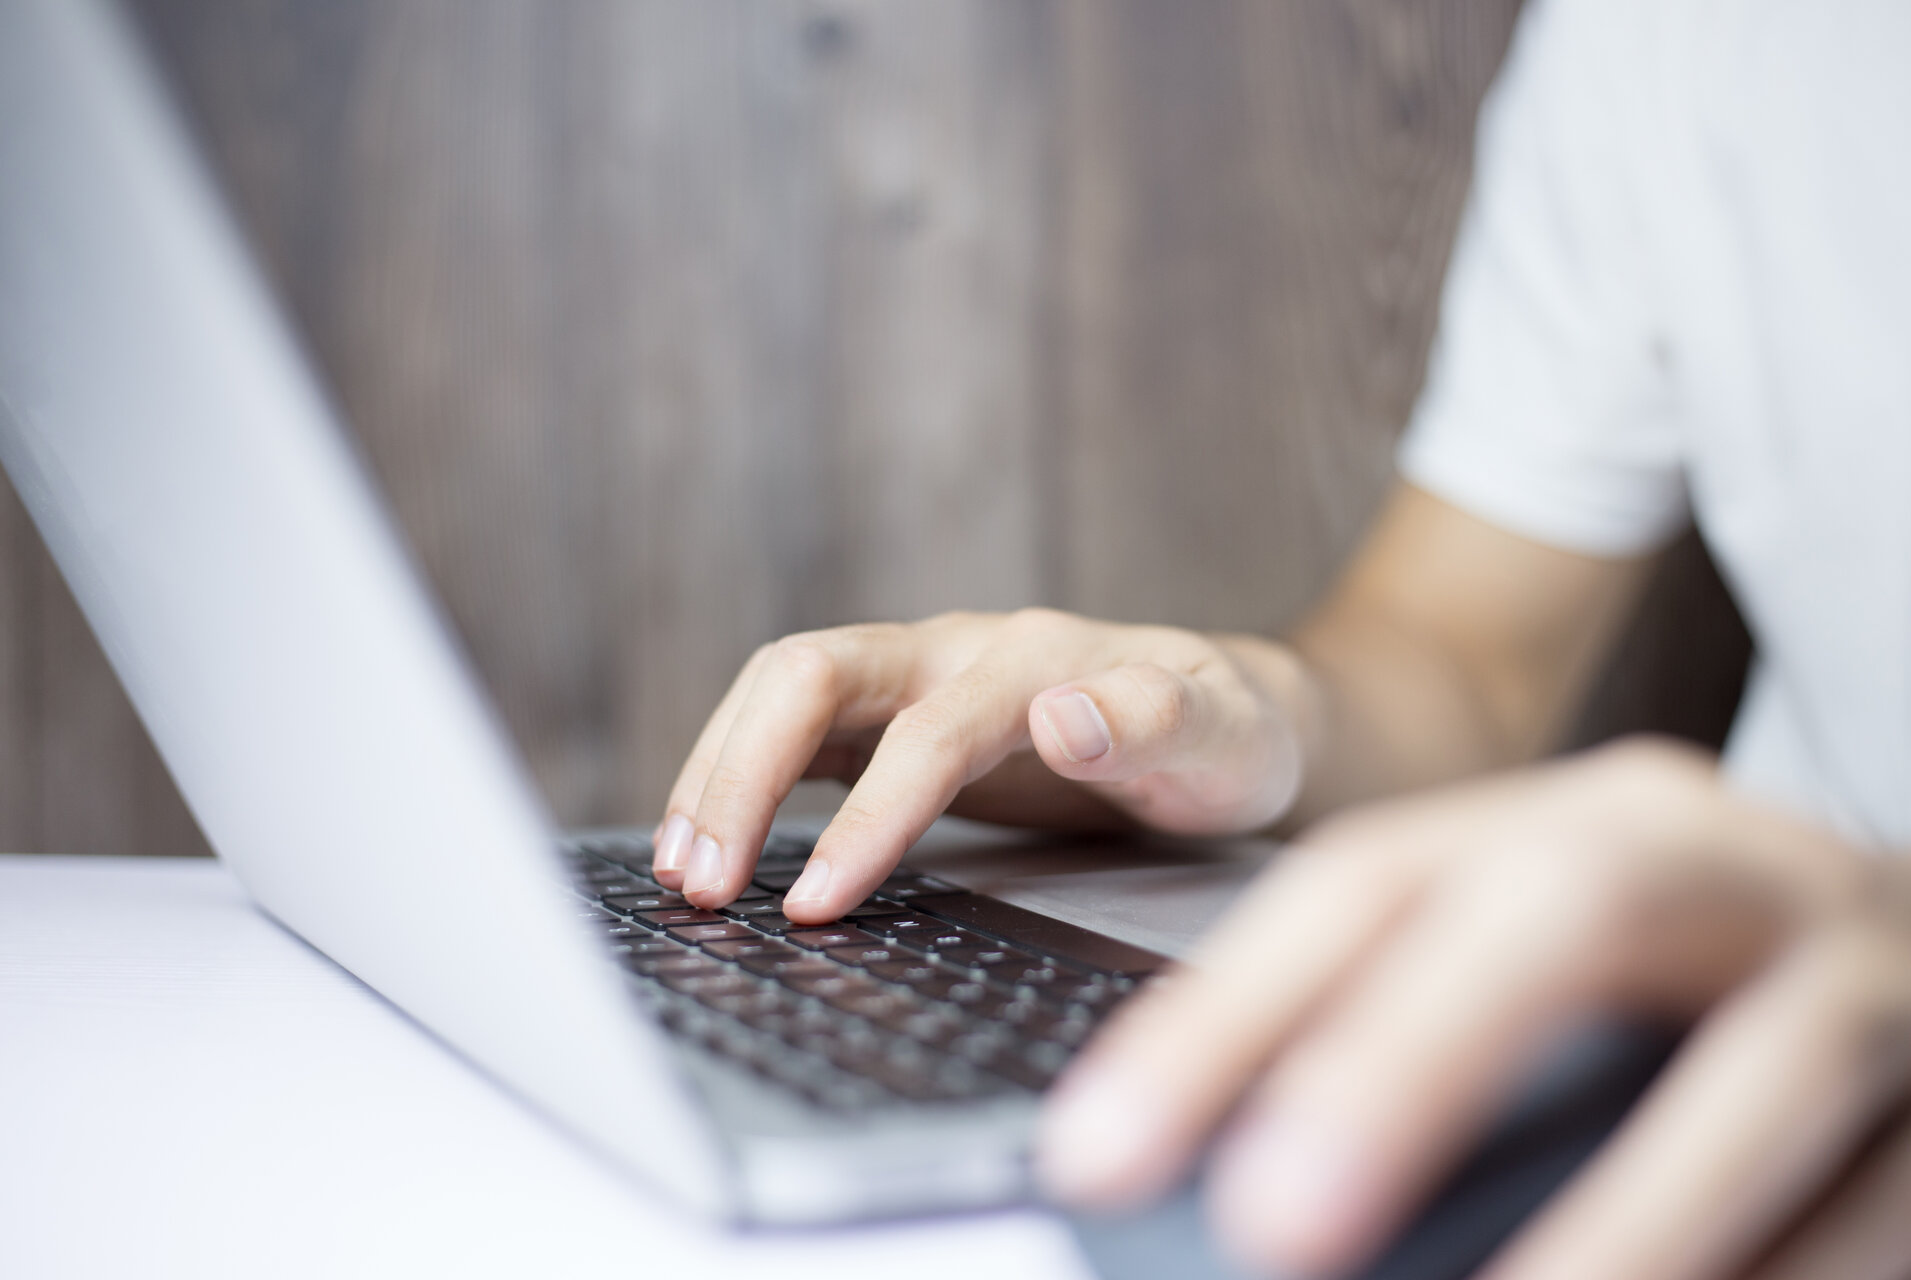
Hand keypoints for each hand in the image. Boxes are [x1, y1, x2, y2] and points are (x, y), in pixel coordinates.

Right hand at [649, 609, 1313, 918]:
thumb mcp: (1226, 734)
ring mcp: (918, 677)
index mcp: (1031, 656)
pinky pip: (795, 730)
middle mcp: (957, 650)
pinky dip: (740, 779)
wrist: (1229, 713)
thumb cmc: (1229, 732)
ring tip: (682, 872)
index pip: (923, 730)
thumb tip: (1065, 716)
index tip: (817, 903)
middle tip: (699, 884)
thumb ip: (1160, 719)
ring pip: (783, 693)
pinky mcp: (895, 714)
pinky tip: (711, 847)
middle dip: (742, 773)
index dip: (869, 816)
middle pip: (811, 674)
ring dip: (721, 772)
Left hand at [1038, 738, 1910, 1279]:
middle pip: (1555, 912)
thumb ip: (1412, 1046)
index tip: (1097, 1158)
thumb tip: (1232, 1191)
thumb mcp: (1551, 973)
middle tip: (1271, 1224)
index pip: (1364, 887)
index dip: (1223, 1021)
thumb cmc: (1696, 991)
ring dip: (1625, 1226)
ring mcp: (1865, 963)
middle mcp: (1717, 860)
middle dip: (1406, 1064)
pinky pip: (1880, 1203)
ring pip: (1759, 1073)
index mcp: (1573, 820)